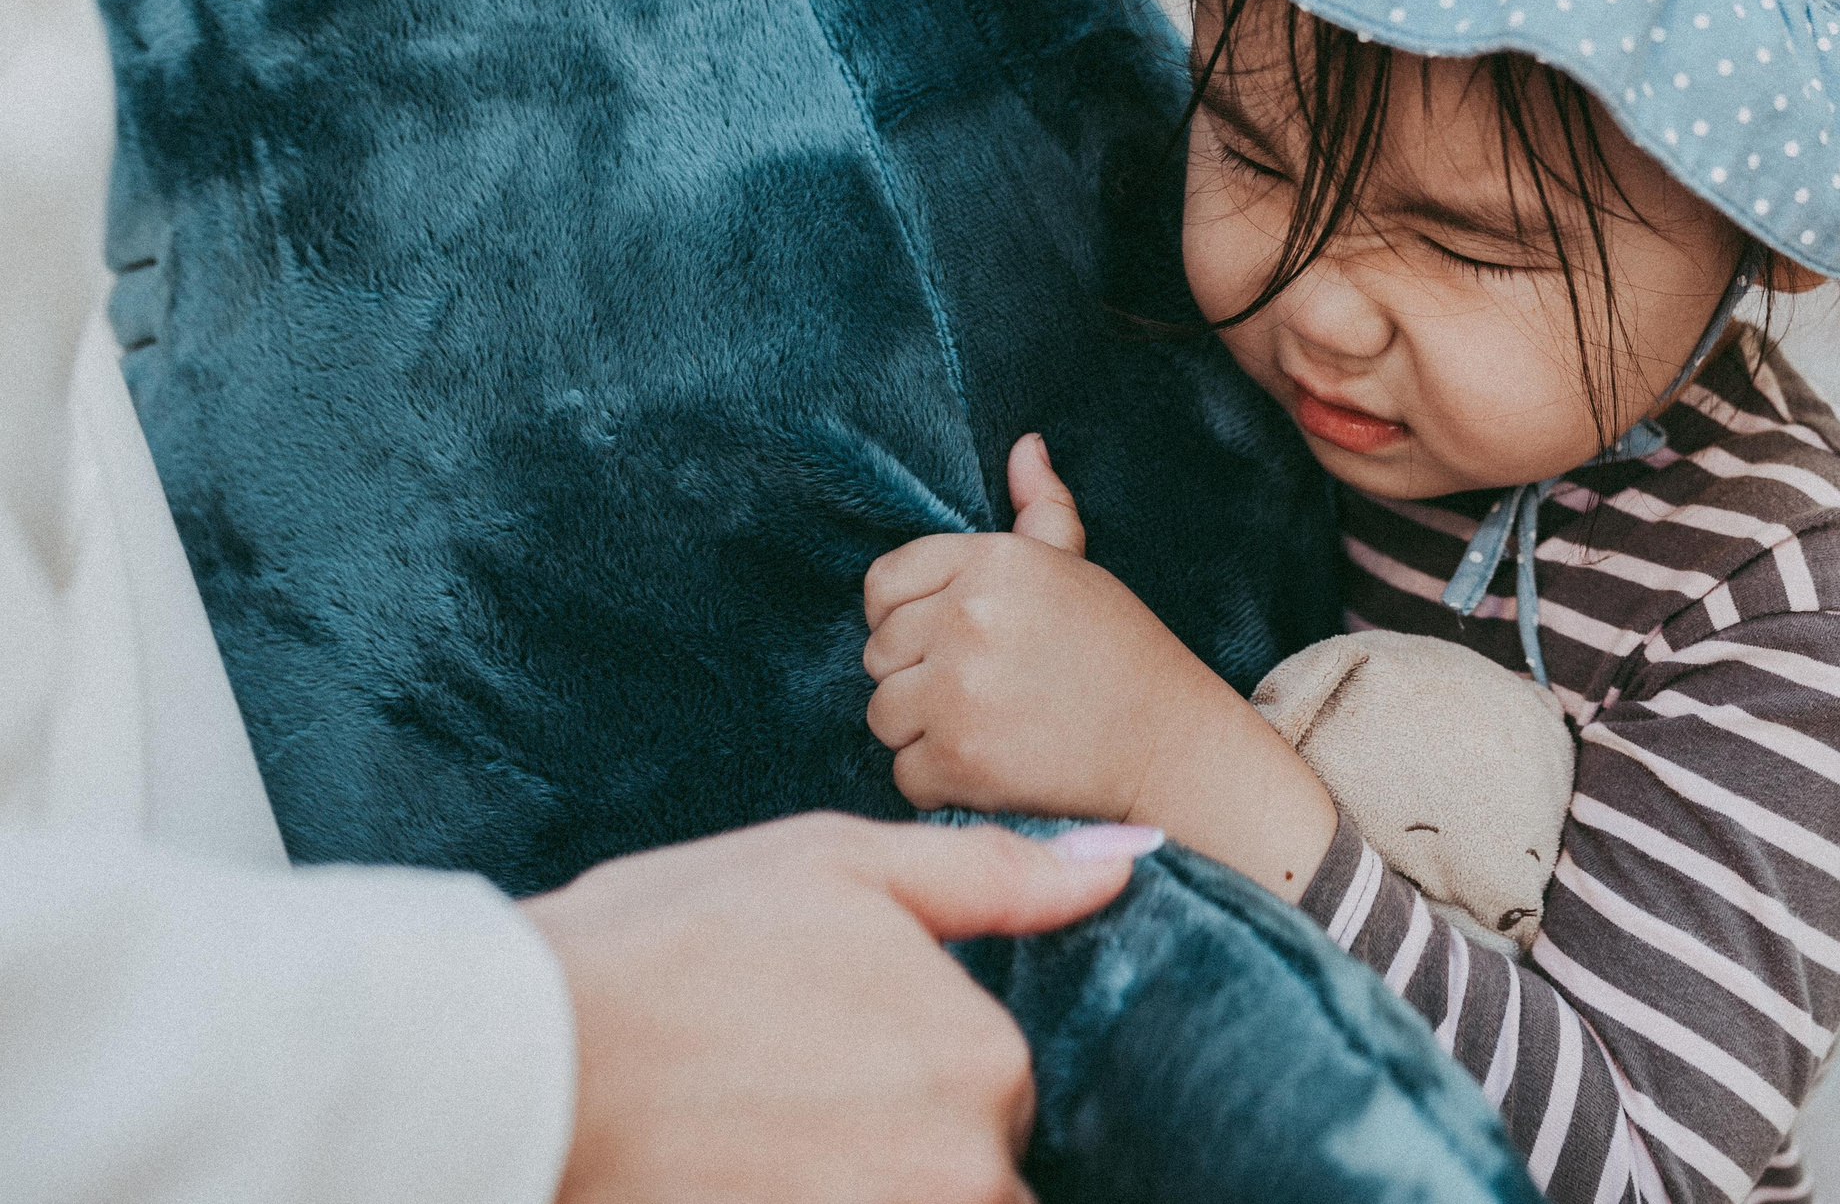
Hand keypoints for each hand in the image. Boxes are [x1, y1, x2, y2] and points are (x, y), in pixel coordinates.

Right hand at [524, 812, 1152, 1203]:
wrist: (518, 1062)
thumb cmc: (671, 945)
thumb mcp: (842, 865)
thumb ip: (999, 877)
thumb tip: (1127, 864)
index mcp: (986, 1065)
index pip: (999, 1097)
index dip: (916, 1074)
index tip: (828, 1057)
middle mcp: (964, 1173)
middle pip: (971, 1181)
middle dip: (901, 1152)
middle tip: (788, 1103)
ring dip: (863, 1181)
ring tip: (763, 1139)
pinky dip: (810, 1201)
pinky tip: (744, 1173)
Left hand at [864, 436, 1338, 898]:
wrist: (1171, 745)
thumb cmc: (1121, 653)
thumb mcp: (1078, 569)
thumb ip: (1040, 508)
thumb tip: (1025, 446)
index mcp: (993, 561)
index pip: (883, 584)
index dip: (905, 617)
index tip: (947, 641)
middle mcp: (969, 617)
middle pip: (879, 652)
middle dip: (919, 676)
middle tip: (985, 691)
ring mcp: (959, 690)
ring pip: (883, 712)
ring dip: (924, 730)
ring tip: (988, 727)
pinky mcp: (958, 759)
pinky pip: (904, 770)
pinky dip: (940, 779)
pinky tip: (993, 765)